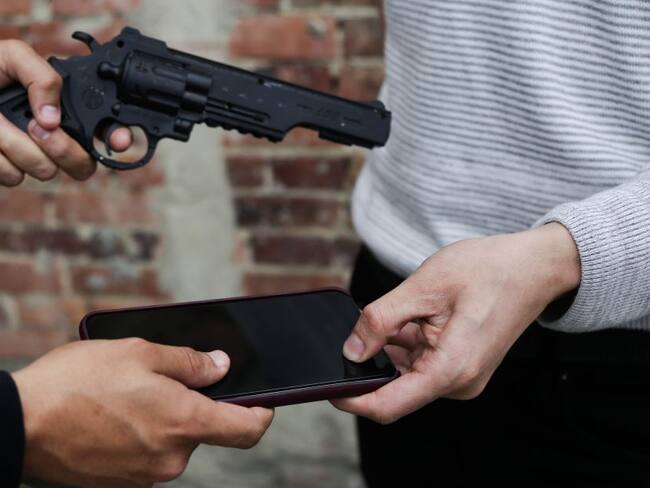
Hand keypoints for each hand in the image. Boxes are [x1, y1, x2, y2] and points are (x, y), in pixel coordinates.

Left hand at [0, 40, 131, 185]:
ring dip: (15, 145)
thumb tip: (53, 118)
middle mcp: (54, 139)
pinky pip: (13, 177)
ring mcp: (32, 159)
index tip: (119, 142)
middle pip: (83, 165)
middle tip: (37, 127)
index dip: (120, 140)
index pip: (105, 132)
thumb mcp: (12, 57)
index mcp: (64, 111)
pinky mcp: (8, 172)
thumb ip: (42, 77)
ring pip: (44, 171)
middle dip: (62, 148)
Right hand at [12, 339, 273, 486]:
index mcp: (185, 423)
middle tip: (159, 380)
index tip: (263, 402)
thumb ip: (190, 363)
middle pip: (203, 430)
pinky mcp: (122, 484)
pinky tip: (114, 416)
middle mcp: (171, 458)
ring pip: (173, 442)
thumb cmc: (78, 382)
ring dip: (162, 419)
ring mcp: (145, 477)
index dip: (261, 414)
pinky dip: (142, 436)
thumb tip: (221, 366)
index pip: (247, 430)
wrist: (20, 423)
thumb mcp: (141, 352)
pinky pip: (147, 456)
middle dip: (191, 405)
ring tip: (126, 396)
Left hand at [332, 223, 579, 423]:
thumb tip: (351, 349)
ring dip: (392, 348)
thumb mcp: (423, 287)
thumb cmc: (488, 270)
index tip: (328, 384)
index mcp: (451, 370)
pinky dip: (407, 343)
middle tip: (365, 325)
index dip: (352, 399)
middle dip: (372, 361)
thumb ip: (380, 320)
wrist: (533, 266)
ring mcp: (462, 376)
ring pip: (407, 373)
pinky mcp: (462, 366)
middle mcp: (458, 382)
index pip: (388, 405)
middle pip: (395, 389)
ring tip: (405, 309)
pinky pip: (422, 364)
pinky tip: (413, 315)